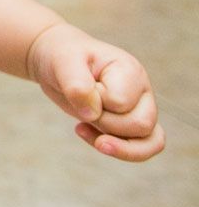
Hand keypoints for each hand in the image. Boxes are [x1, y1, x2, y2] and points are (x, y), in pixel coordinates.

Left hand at [26, 23, 165, 162]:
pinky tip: (83, 131)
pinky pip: (140, 149)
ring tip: (80, 129)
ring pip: (150, 142)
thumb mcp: (62, 62)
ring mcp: (140, 108)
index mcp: (130, 70)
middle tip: (81, 106)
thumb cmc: (62, 57)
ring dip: (114, 144)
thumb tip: (91, 114)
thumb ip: (77, 85)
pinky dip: (117, 150)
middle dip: (105, 123)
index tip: (79, 86)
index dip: (96, 102)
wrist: (56, 59)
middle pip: (141, 125)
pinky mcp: (130, 123)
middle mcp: (142, 91)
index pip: (121, 102)